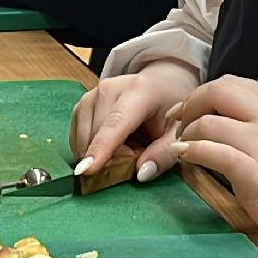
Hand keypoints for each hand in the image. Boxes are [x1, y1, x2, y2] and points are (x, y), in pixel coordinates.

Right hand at [69, 60, 200, 183]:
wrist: (161, 83)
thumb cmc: (171, 107)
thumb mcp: (179, 131)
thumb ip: (165, 152)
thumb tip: (141, 174)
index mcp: (138, 90)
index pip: (116, 122)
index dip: (101, 147)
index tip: (87, 170)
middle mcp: (108, 89)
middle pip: (98, 136)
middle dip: (114, 158)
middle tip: (139, 153)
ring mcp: (90, 96)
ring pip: (84, 141)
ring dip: (103, 155)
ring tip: (129, 146)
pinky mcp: (80, 106)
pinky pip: (78, 140)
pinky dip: (93, 150)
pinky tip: (114, 143)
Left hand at [168, 75, 257, 255]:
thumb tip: (218, 112)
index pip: (231, 83)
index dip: (201, 94)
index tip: (186, 110)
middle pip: (218, 92)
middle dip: (190, 105)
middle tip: (179, 124)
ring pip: (210, 122)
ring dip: (187, 133)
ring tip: (183, 146)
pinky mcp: (256, 174)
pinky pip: (214, 152)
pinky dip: (193, 152)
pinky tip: (185, 157)